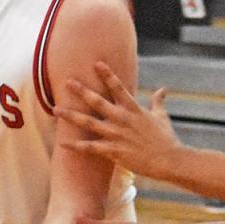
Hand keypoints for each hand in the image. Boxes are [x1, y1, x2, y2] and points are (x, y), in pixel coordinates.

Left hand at [57, 63, 182, 179]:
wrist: (169, 160)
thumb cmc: (166, 138)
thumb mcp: (162, 117)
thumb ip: (158, 102)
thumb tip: (163, 90)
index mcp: (133, 109)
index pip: (118, 87)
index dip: (107, 74)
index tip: (96, 63)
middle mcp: (122, 119)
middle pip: (97, 102)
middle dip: (81, 91)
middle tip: (67, 81)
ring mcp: (116, 135)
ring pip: (88, 123)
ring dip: (70, 116)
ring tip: (55, 109)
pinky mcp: (113, 151)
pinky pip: (90, 148)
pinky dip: (76, 146)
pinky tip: (62, 143)